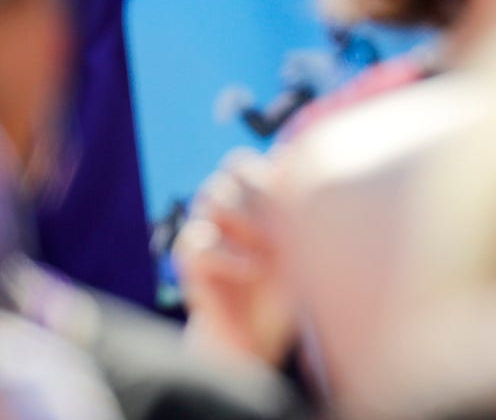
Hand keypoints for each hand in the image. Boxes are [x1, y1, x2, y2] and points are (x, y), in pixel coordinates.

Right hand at [173, 149, 292, 366]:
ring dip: (246, 216)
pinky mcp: (188, 259)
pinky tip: (253, 270)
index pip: (255, 157)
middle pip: (233, 165)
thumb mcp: (302, 250)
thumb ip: (301, 211)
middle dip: (262, 188)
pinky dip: (229, 253)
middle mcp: (225, 206)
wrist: (253, 338)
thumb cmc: (285, 289)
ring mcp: (204, 228)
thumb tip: (307, 168)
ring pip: (212, 194)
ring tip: (270, 247)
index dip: (274, 169)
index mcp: (251, 195)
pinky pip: (197, 239)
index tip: (298, 198)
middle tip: (285, 222)